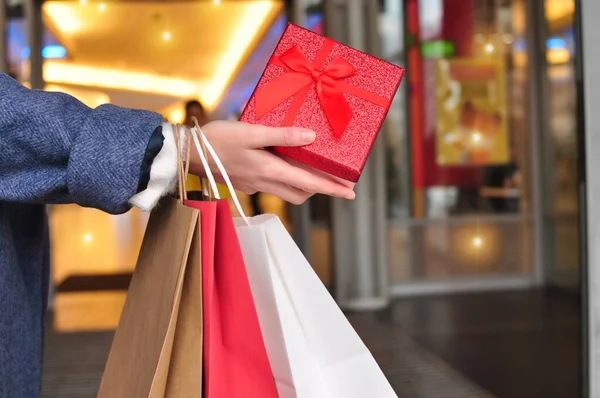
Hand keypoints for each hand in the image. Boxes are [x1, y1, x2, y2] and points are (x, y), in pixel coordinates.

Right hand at [188, 121, 355, 204]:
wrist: (188, 154)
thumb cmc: (217, 140)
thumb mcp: (252, 131)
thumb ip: (283, 135)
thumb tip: (311, 137)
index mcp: (270, 171)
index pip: (310, 184)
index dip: (332, 189)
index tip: (351, 193)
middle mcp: (265, 182)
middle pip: (302, 194)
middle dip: (321, 190)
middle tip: (337, 180)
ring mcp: (255, 184)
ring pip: (289, 192)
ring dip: (305, 186)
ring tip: (315, 172)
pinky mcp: (246, 182)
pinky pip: (274, 186)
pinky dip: (287, 180)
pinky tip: (286, 164)